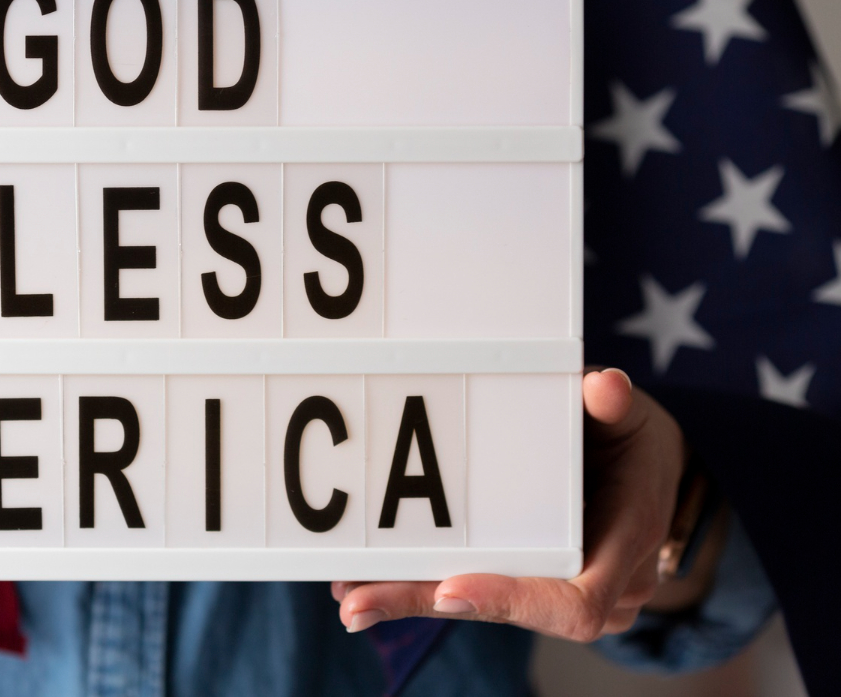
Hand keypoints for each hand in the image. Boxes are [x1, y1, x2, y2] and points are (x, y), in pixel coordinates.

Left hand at [333, 368, 684, 641]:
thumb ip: (614, 406)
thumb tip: (603, 387)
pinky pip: (471, 589)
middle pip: (505, 610)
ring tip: (350, 593)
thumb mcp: (631, 419)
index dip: (512, 599)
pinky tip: (365, 581)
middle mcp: (592, 586)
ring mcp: (554, 589)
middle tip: (358, 599)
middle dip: (427, 602)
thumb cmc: (634, 442)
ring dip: (411, 598)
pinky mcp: (522, 579)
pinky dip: (419, 585)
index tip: (451, 587)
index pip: (574, 601)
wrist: (648, 471)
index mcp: (624, 548)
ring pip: (479, 604)